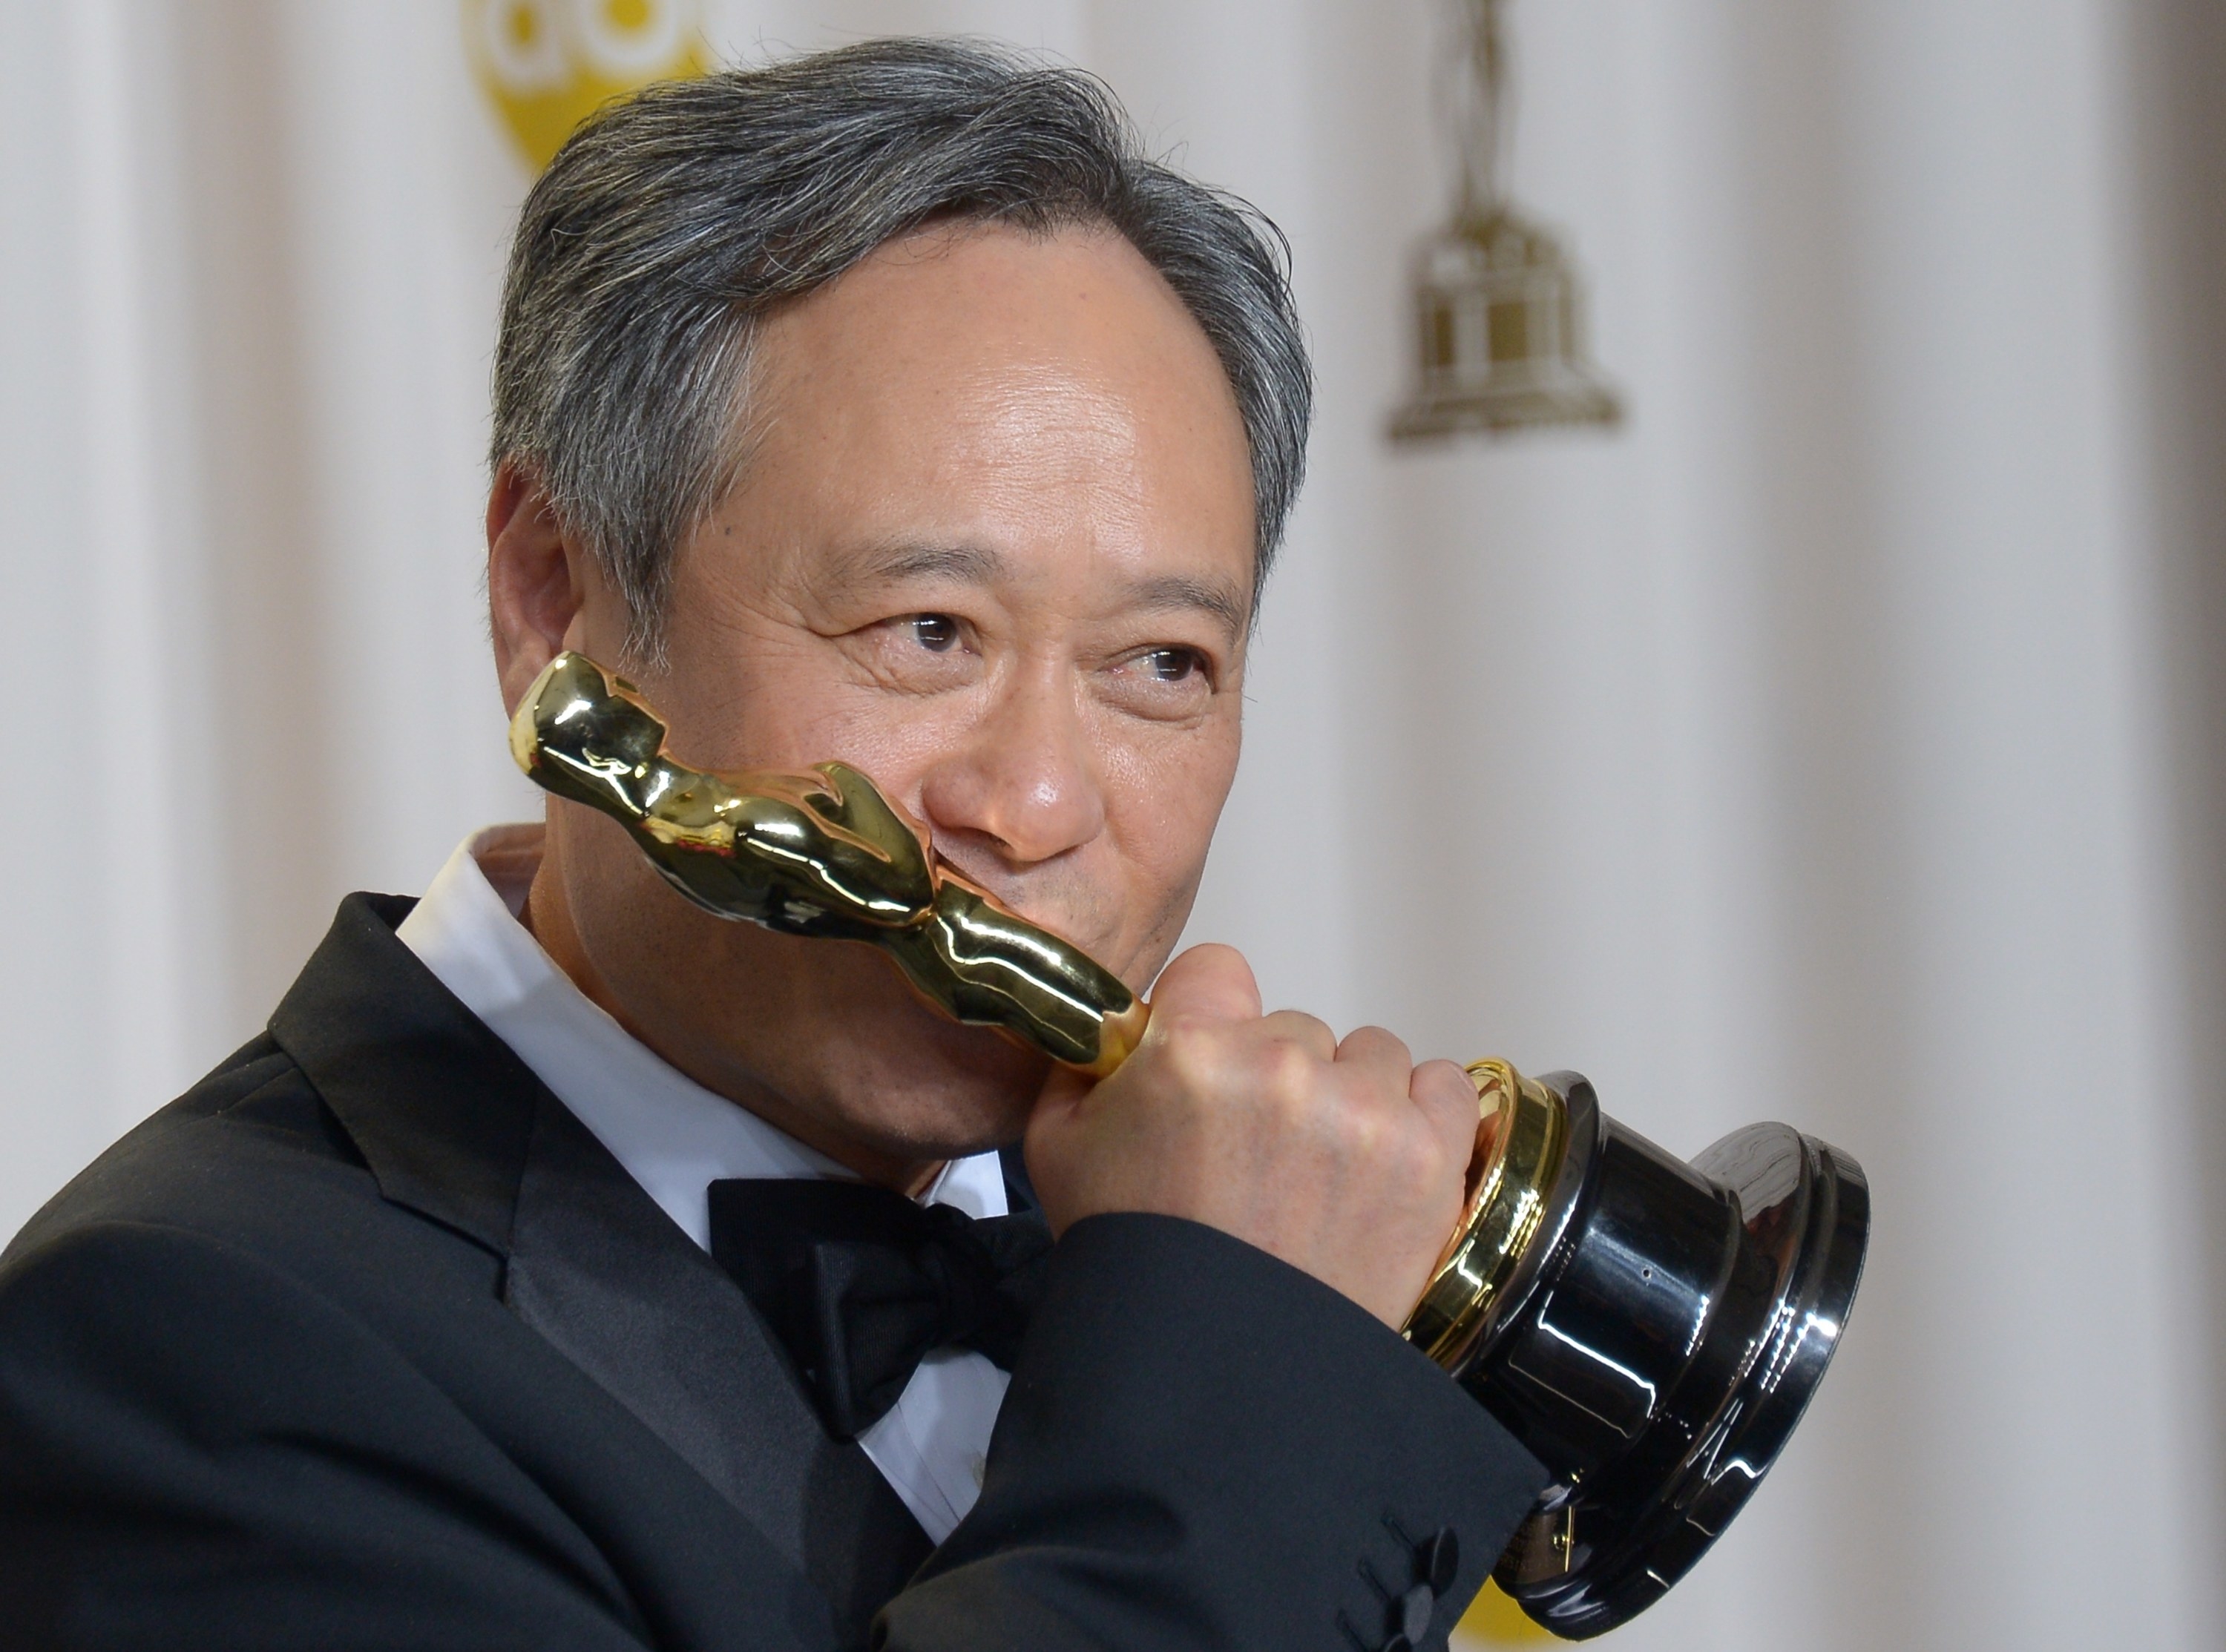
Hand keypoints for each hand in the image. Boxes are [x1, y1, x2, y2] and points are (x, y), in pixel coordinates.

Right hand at [1024, 944, 1481, 1328]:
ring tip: (1319, 1175)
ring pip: (1369, 1054)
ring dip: (1350, 1098)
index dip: (1209, 1017)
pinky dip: (1419, 1117)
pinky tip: (1379, 1165)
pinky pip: (1444, 1086)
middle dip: (1277, 1076)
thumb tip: (1118, 1021)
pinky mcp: (1428, 1158)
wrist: (1220, 1378)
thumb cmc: (1140, 1266)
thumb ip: (1085, 1063)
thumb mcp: (1059, 1150)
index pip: (1217, 968)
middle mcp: (1284, 1067)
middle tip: (1257, 1154)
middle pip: (1295, 1025)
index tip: (1209, 1068)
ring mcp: (1364, 1112)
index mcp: (1191, 1052)